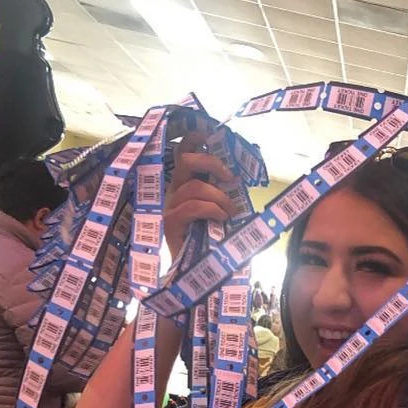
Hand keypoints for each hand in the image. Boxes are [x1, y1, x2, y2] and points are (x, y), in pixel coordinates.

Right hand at [164, 132, 239, 255]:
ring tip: (230, 213)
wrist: (194, 273)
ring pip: (195, 186)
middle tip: (230, 178)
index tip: (211, 134)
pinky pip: (193, 206)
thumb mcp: (219, 212)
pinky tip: (221, 219)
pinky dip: (213, 210)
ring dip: (219, 198)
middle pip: (186, 160)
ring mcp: (168, 207)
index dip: (194, 138)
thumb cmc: (210, 242)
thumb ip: (222, 194)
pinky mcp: (169, 223)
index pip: (182, 152)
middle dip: (211, 162)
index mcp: (183, 186)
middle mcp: (172, 192)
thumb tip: (238, 178)